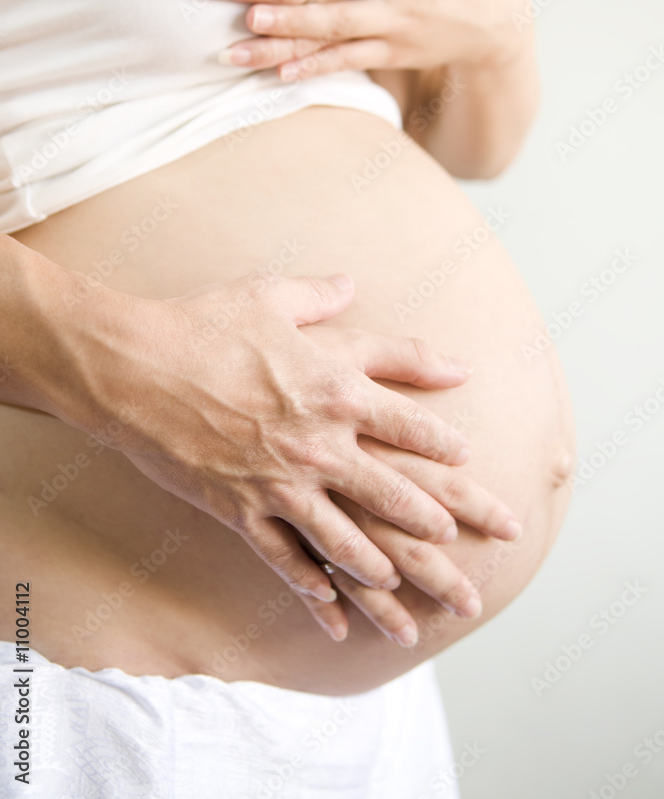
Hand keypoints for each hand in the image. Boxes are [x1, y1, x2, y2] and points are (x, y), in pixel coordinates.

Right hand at [65, 270, 518, 639]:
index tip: (466, 456)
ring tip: (411, 588)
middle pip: (395, 491)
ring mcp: (279, 483)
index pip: (408, 423)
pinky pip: (283, 561)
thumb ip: (324, 295)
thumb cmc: (204, 324)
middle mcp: (318, 443)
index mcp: (333, 388)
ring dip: (384, 569)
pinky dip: (309, 590)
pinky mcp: (240, 510)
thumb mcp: (272, 298)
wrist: (134, 365)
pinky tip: (330, 614)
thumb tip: (355, 283)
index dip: (442, 441)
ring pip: (347, 539)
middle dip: (438, 519)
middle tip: (466, 539)